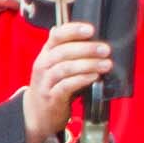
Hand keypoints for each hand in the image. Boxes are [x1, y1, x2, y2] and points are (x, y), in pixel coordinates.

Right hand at [25, 23, 110, 142]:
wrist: (37, 113)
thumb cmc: (53, 86)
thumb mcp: (58, 66)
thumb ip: (71, 52)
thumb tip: (92, 37)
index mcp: (46, 53)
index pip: (56, 36)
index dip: (73, 30)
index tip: (90, 29)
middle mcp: (43, 65)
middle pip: (63, 51)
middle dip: (87, 49)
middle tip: (105, 49)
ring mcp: (45, 81)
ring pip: (65, 68)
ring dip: (88, 64)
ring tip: (106, 64)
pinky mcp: (51, 97)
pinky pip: (66, 86)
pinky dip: (81, 79)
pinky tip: (94, 76)